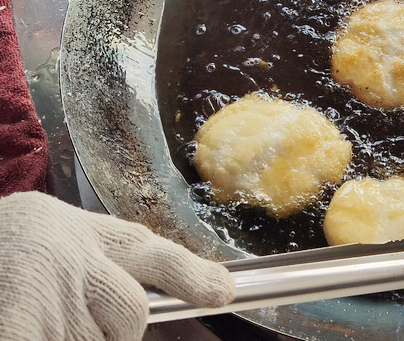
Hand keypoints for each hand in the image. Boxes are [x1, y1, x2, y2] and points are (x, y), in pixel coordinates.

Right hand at [0, 191, 234, 340]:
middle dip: (115, 332)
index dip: (193, 275)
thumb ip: (101, 260)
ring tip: (39, 317)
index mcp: (86, 233)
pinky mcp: (19, 322)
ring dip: (69, 338)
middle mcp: (76, 257)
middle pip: (132, 314)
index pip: (154, 253)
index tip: (223, 291)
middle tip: (79, 323)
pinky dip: (48, 338)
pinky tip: (29, 327)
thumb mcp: (54, 235)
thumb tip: (137, 304)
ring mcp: (47, 291)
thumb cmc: (1, 247)